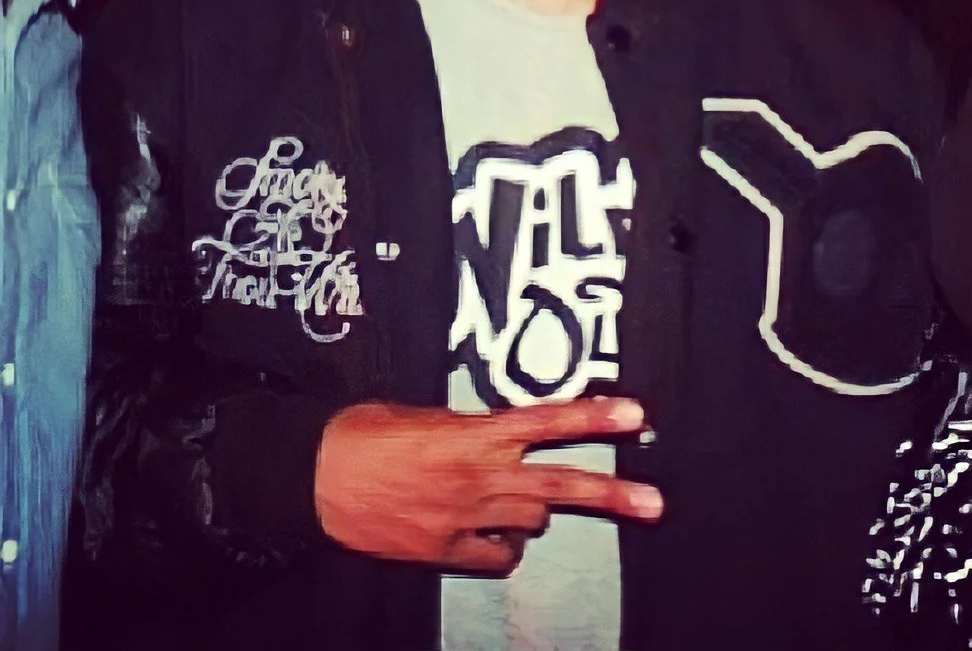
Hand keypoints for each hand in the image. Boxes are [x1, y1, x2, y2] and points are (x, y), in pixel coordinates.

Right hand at [314, 396, 660, 571]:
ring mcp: (467, 517)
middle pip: (560, 486)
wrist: (316, 477)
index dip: (594, 417)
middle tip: (654, 503)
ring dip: (538, 511)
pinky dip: (505, 547)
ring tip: (525, 501)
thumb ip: (474, 429)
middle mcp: (481, 476)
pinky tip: (497, 535)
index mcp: (477, 434)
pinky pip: (499, 557)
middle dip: (613, 495)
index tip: (634, 416)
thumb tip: (499, 440)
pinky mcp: (446, 550)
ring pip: (533, 522)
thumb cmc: (367, 434)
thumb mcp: (428, 414)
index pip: (549, 421)